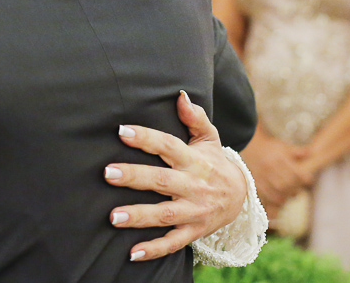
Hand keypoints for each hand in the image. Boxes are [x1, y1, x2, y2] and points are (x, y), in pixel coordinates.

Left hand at [103, 92, 246, 261]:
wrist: (241, 198)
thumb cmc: (214, 162)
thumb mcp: (210, 138)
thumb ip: (195, 117)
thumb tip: (180, 95)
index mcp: (194, 159)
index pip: (168, 145)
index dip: (146, 138)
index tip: (122, 131)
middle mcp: (194, 185)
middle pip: (162, 180)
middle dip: (135, 177)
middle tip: (108, 173)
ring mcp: (194, 211)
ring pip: (165, 214)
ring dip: (140, 216)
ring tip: (113, 217)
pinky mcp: (193, 232)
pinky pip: (173, 243)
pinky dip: (154, 249)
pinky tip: (132, 253)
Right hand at [240, 128, 312, 221]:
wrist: (247, 147)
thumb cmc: (269, 147)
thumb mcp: (283, 146)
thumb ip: (297, 151)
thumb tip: (311, 153)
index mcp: (278, 159)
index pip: (295, 173)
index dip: (304, 178)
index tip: (309, 180)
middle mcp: (269, 169)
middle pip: (285, 186)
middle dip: (294, 190)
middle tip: (297, 190)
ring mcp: (261, 178)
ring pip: (275, 194)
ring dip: (284, 198)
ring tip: (287, 196)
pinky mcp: (254, 185)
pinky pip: (264, 199)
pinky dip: (271, 204)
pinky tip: (276, 204)